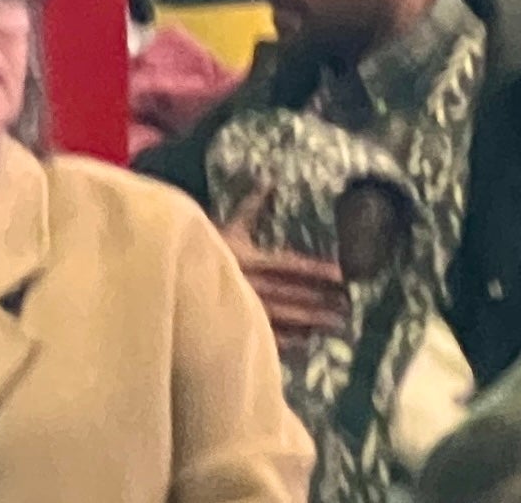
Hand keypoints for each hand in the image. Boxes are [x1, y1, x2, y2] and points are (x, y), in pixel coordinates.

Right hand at [220, 185, 350, 351]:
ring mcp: (244, 310)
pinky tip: (309, 342)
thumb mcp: (229, 226)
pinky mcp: (237, 328)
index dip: (316, 270)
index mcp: (251, 260)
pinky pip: (265, 337)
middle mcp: (251, 286)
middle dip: (321, 299)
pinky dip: (288, 341)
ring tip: (337, 324)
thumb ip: (252, 205)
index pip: (290, 265)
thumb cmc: (205, 250)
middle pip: (293, 294)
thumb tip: (269, 178)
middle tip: (349, 304)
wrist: (171, 278)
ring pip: (284, 317)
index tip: (341, 274)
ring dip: (312, 321)